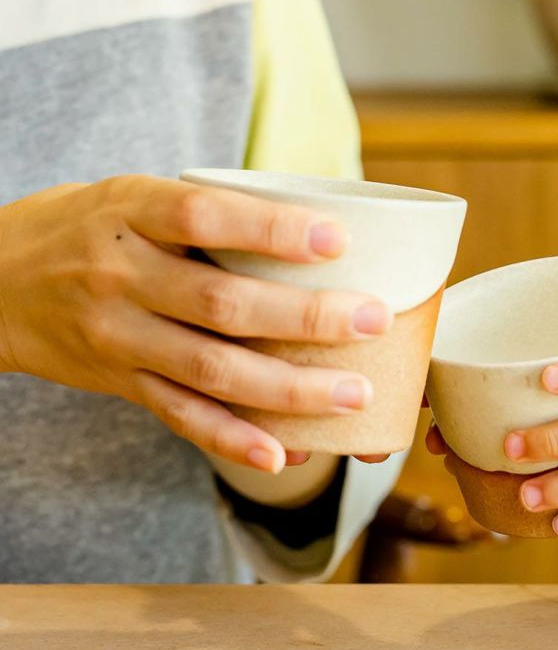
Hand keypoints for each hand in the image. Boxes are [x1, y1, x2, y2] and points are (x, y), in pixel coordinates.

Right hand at [0, 175, 395, 471]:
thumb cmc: (93, 226)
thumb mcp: (137, 194)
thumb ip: (211, 211)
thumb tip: (324, 230)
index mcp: (132, 213)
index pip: (205, 218)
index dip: (272, 231)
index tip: (339, 240)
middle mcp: (121, 277)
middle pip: (222, 305)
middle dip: (307, 319)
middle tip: (373, 321)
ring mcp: (119, 336)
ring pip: (211, 370)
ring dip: (290, 389)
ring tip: (355, 395)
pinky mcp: (120, 382)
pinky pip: (180, 416)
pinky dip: (232, 439)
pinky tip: (281, 454)